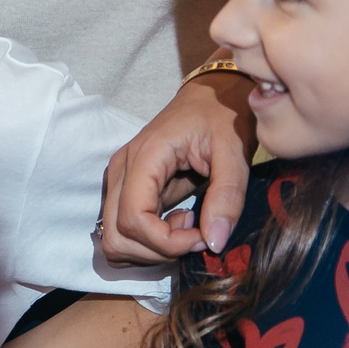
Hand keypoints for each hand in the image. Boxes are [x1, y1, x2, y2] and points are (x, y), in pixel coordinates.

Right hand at [102, 73, 255, 263]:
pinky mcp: (126, 190)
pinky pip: (124, 232)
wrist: (212, 96)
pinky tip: (177, 222)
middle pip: (115, 237)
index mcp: (142, 159)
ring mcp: (119, 182)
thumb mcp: (234, 153)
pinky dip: (149, 242)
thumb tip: (214, 243)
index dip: (166, 242)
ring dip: (151, 248)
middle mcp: (120, 172)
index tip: (203, 236)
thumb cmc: (223, 117)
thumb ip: (227, 197)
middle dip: (157, 250)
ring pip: (114, 240)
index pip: (132, 220)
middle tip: (195, 235)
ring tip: (187, 226)